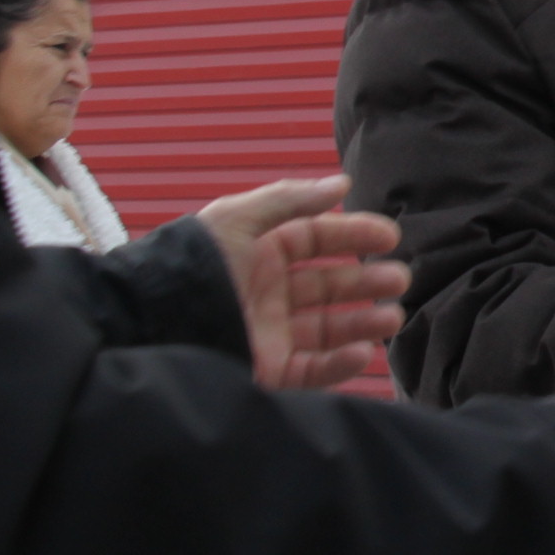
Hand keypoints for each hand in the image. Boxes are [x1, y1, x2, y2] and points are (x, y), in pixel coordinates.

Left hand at [196, 175, 412, 389]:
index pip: (316, 241)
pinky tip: (364, 351)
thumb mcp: (238, 218)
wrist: (154, 322)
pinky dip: (341, 363)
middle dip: (366, 281)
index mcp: (259, 253)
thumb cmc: (195, 264)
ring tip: (392, 317)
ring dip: (363, 323)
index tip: (390, 238)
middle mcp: (268, 293)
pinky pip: (312, 369)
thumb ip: (290, 199)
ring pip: (328, 329)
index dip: (353, 236)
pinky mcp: (268, 371)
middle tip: (400, 279)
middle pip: (329, 286)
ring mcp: (269, 333)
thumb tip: (342, 184)